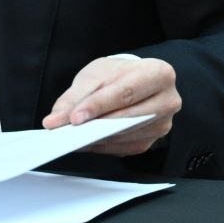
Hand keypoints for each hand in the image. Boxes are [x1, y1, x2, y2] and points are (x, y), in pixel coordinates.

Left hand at [42, 55, 179, 154]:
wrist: (133, 80)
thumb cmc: (118, 74)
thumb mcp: (95, 75)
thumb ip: (74, 97)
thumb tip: (55, 120)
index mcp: (158, 74)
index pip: (125, 93)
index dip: (98, 106)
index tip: (75, 118)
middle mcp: (168, 101)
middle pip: (128, 117)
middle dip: (94, 125)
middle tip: (66, 130)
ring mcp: (163, 124)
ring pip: (126, 135)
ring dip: (96, 138)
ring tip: (70, 136)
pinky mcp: (153, 140)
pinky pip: (125, 147)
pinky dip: (102, 146)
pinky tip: (84, 142)